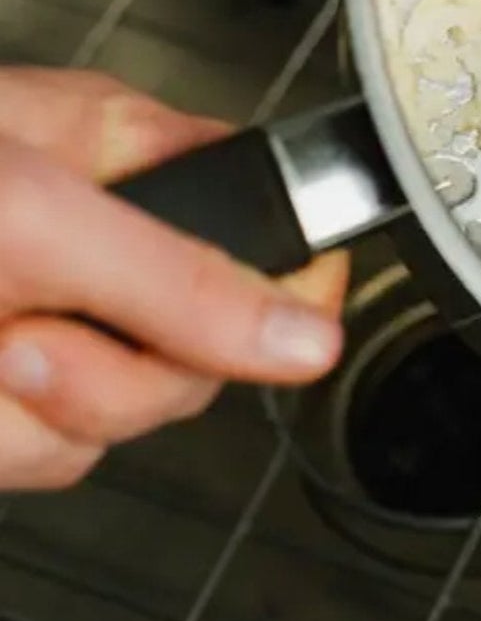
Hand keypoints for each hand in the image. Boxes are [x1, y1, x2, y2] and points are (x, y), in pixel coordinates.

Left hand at [0, 68, 346, 490]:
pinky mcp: (7, 397)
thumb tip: (310, 336)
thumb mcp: (39, 219)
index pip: (276, 233)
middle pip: (205, 354)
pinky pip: (51, 454)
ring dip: (40, 411)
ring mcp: (55, 324)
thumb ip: (183, 279)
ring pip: (125, 419)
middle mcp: (105, 245)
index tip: (279, 328)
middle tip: (40, 334)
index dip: (292, 293)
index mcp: (134, 165)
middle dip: (121, 370)